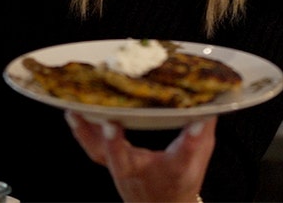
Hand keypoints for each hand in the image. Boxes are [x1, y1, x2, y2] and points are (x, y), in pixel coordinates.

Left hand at [66, 111, 214, 202]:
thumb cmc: (180, 179)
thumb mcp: (198, 157)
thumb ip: (201, 131)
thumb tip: (208, 102)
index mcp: (174, 171)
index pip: (183, 157)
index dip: (189, 142)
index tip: (197, 125)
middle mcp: (142, 173)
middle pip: (126, 163)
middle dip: (115, 145)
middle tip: (109, 123)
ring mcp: (121, 170)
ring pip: (101, 154)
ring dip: (88, 133)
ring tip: (76, 111)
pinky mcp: (110, 163)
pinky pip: (93, 148)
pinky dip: (82, 131)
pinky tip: (74, 114)